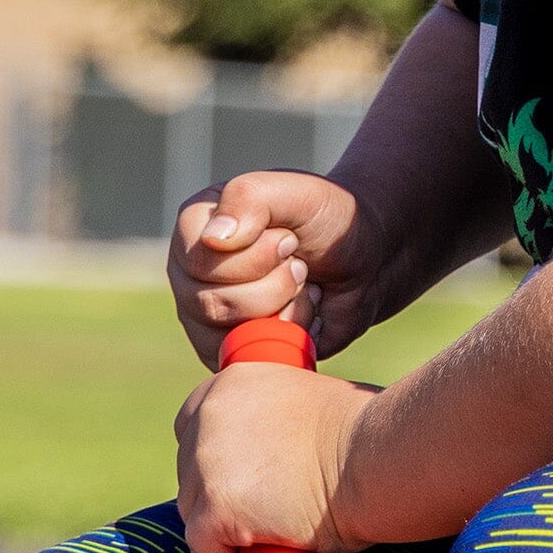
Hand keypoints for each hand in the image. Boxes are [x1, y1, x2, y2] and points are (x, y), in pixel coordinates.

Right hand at [169, 170, 391, 365]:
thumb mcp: (294, 192)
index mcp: (194, 228)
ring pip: (231, 336)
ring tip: (301, 285)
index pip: (203, 261)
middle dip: (276, 284)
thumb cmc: (324, 219)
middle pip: (213, 304)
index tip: (288, 237)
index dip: (258, 255)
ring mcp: (205, 318)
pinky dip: (288, 339)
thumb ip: (249, 199)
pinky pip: (249, 361)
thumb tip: (213, 239)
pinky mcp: (228, 351)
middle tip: (299, 263)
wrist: (362, 259)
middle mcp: (189, 275)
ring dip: (285, 310)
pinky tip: (301, 313)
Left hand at [176, 359, 373, 552]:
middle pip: (189, 473)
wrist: (383, 457)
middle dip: (218, 496)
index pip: (193, 427)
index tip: (246, 481)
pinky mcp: (217, 508)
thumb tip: (273, 455)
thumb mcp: (307, 404)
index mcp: (228, 382)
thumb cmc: (369, 434)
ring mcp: (207, 462)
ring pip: (193, 514)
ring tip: (268, 538)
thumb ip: (275, 419)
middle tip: (265, 514)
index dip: (217, 462)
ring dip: (224, 531)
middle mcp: (208, 415)